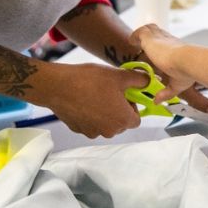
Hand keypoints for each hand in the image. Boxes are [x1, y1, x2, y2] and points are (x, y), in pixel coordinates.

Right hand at [33, 62, 149, 137]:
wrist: (58, 86)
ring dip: (104, 112)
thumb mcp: (119, 75)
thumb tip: (149, 81)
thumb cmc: (90, 80)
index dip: (132, 106)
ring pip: (105, 123)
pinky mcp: (79, 130)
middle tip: (110, 92)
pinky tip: (83, 100)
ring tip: (95, 94)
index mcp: (122, 120)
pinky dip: (90, 115)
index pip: (136, 119)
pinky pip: (91, 123)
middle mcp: (109, 131)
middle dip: (118, 109)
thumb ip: (139, 80)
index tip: (124, 95)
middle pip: (121, 123)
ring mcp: (92, 132)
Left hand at [131, 24, 197, 100]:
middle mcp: (168, 40)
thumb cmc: (187, 71)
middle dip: (149, 37)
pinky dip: (134, 36)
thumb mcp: (176, 84)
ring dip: (142, 34)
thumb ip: (166, 92)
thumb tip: (157, 101)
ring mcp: (159, 38)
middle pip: (157, 32)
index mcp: (176, 48)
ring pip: (149, 29)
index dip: (160, 46)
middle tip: (141, 46)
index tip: (154, 52)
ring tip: (134, 42)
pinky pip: (140, 32)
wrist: (187, 61)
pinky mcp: (150, 38)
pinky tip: (131, 42)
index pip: (166, 43)